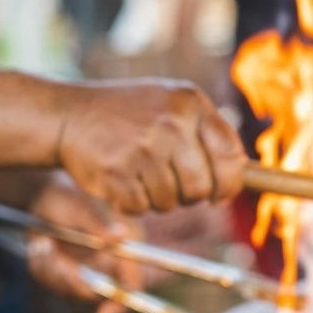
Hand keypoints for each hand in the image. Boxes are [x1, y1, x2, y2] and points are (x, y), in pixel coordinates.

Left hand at [26, 174, 143, 312]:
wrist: (47, 197)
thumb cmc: (72, 197)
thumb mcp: (83, 207)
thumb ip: (101, 223)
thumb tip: (121, 236)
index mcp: (126, 249)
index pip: (132, 285)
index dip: (122, 303)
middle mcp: (111, 265)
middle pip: (97, 294)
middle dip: (72, 282)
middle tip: (54, 261)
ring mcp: (89, 271)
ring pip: (69, 290)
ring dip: (52, 270)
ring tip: (44, 242)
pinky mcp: (68, 274)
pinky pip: (51, 283)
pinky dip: (42, 267)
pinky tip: (42, 245)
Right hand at [56, 79, 246, 214]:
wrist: (68, 115)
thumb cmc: (130, 115)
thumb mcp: (174, 105)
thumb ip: (208, 133)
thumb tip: (244, 175)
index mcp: (190, 104)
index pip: (231, 157)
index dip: (230, 184)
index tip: (220, 193)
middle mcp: (170, 123)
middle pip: (202, 189)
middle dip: (190, 195)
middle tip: (171, 182)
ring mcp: (143, 148)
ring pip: (172, 202)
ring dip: (159, 198)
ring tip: (141, 172)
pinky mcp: (117, 172)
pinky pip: (141, 208)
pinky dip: (132, 203)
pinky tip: (122, 179)